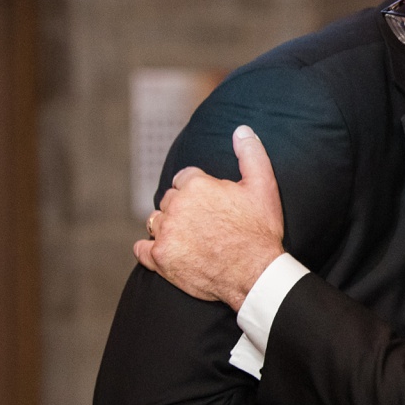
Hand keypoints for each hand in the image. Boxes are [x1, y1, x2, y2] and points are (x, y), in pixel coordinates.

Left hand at [133, 126, 286, 307]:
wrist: (256, 274)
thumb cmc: (260, 231)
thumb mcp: (263, 186)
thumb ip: (251, 154)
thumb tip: (241, 130)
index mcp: (196, 185)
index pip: (184, 179)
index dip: (199, 190)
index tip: (211, 204)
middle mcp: (176, 206)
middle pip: (169, 200)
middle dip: (182, 208)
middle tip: (202, 224)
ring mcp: (166, 233)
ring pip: (155, 221)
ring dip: (166, 227)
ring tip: (187, 238)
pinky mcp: (160, 258)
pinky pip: (141, 249)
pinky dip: (148, 249)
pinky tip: (164, 251)